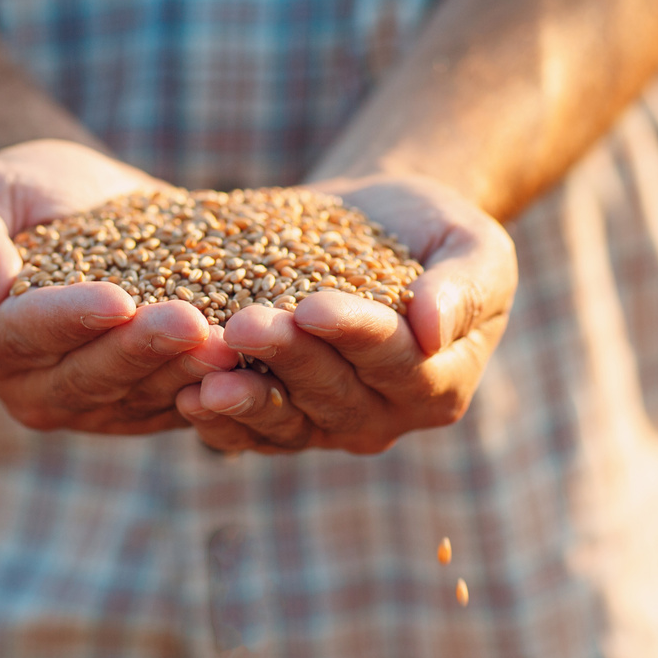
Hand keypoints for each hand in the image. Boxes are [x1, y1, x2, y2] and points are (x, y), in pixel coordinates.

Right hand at [0, 139, 237, 432]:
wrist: (74, 202)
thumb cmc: (19, 191)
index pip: (25, 335)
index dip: (72, 319)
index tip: (118, 298)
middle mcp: (25, 387)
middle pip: (87, 376)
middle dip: (141, 350)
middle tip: (192, 322)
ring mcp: (83, 405)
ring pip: (138, 396)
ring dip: (185, 372)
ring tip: (231, 341)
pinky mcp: (136, 405)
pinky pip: (174, 402)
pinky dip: (211, 384)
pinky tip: (250, 358)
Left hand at [174, 174, 515, 453]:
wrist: (373, 226)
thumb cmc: (432, 230)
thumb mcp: (472, 244)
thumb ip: (464, 288)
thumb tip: (432, 328)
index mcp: (442, 380)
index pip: (397, 361)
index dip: (355, 335)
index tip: (314, 305)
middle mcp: (387, 416)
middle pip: (333, 393)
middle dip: (288, 359)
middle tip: (246, 325)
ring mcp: (330, 425)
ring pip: (287, 421)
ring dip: (245, 399)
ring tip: (206, 376)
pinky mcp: (282, 418)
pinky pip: (250, 431)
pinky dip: (218, 421)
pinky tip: (184, 396)